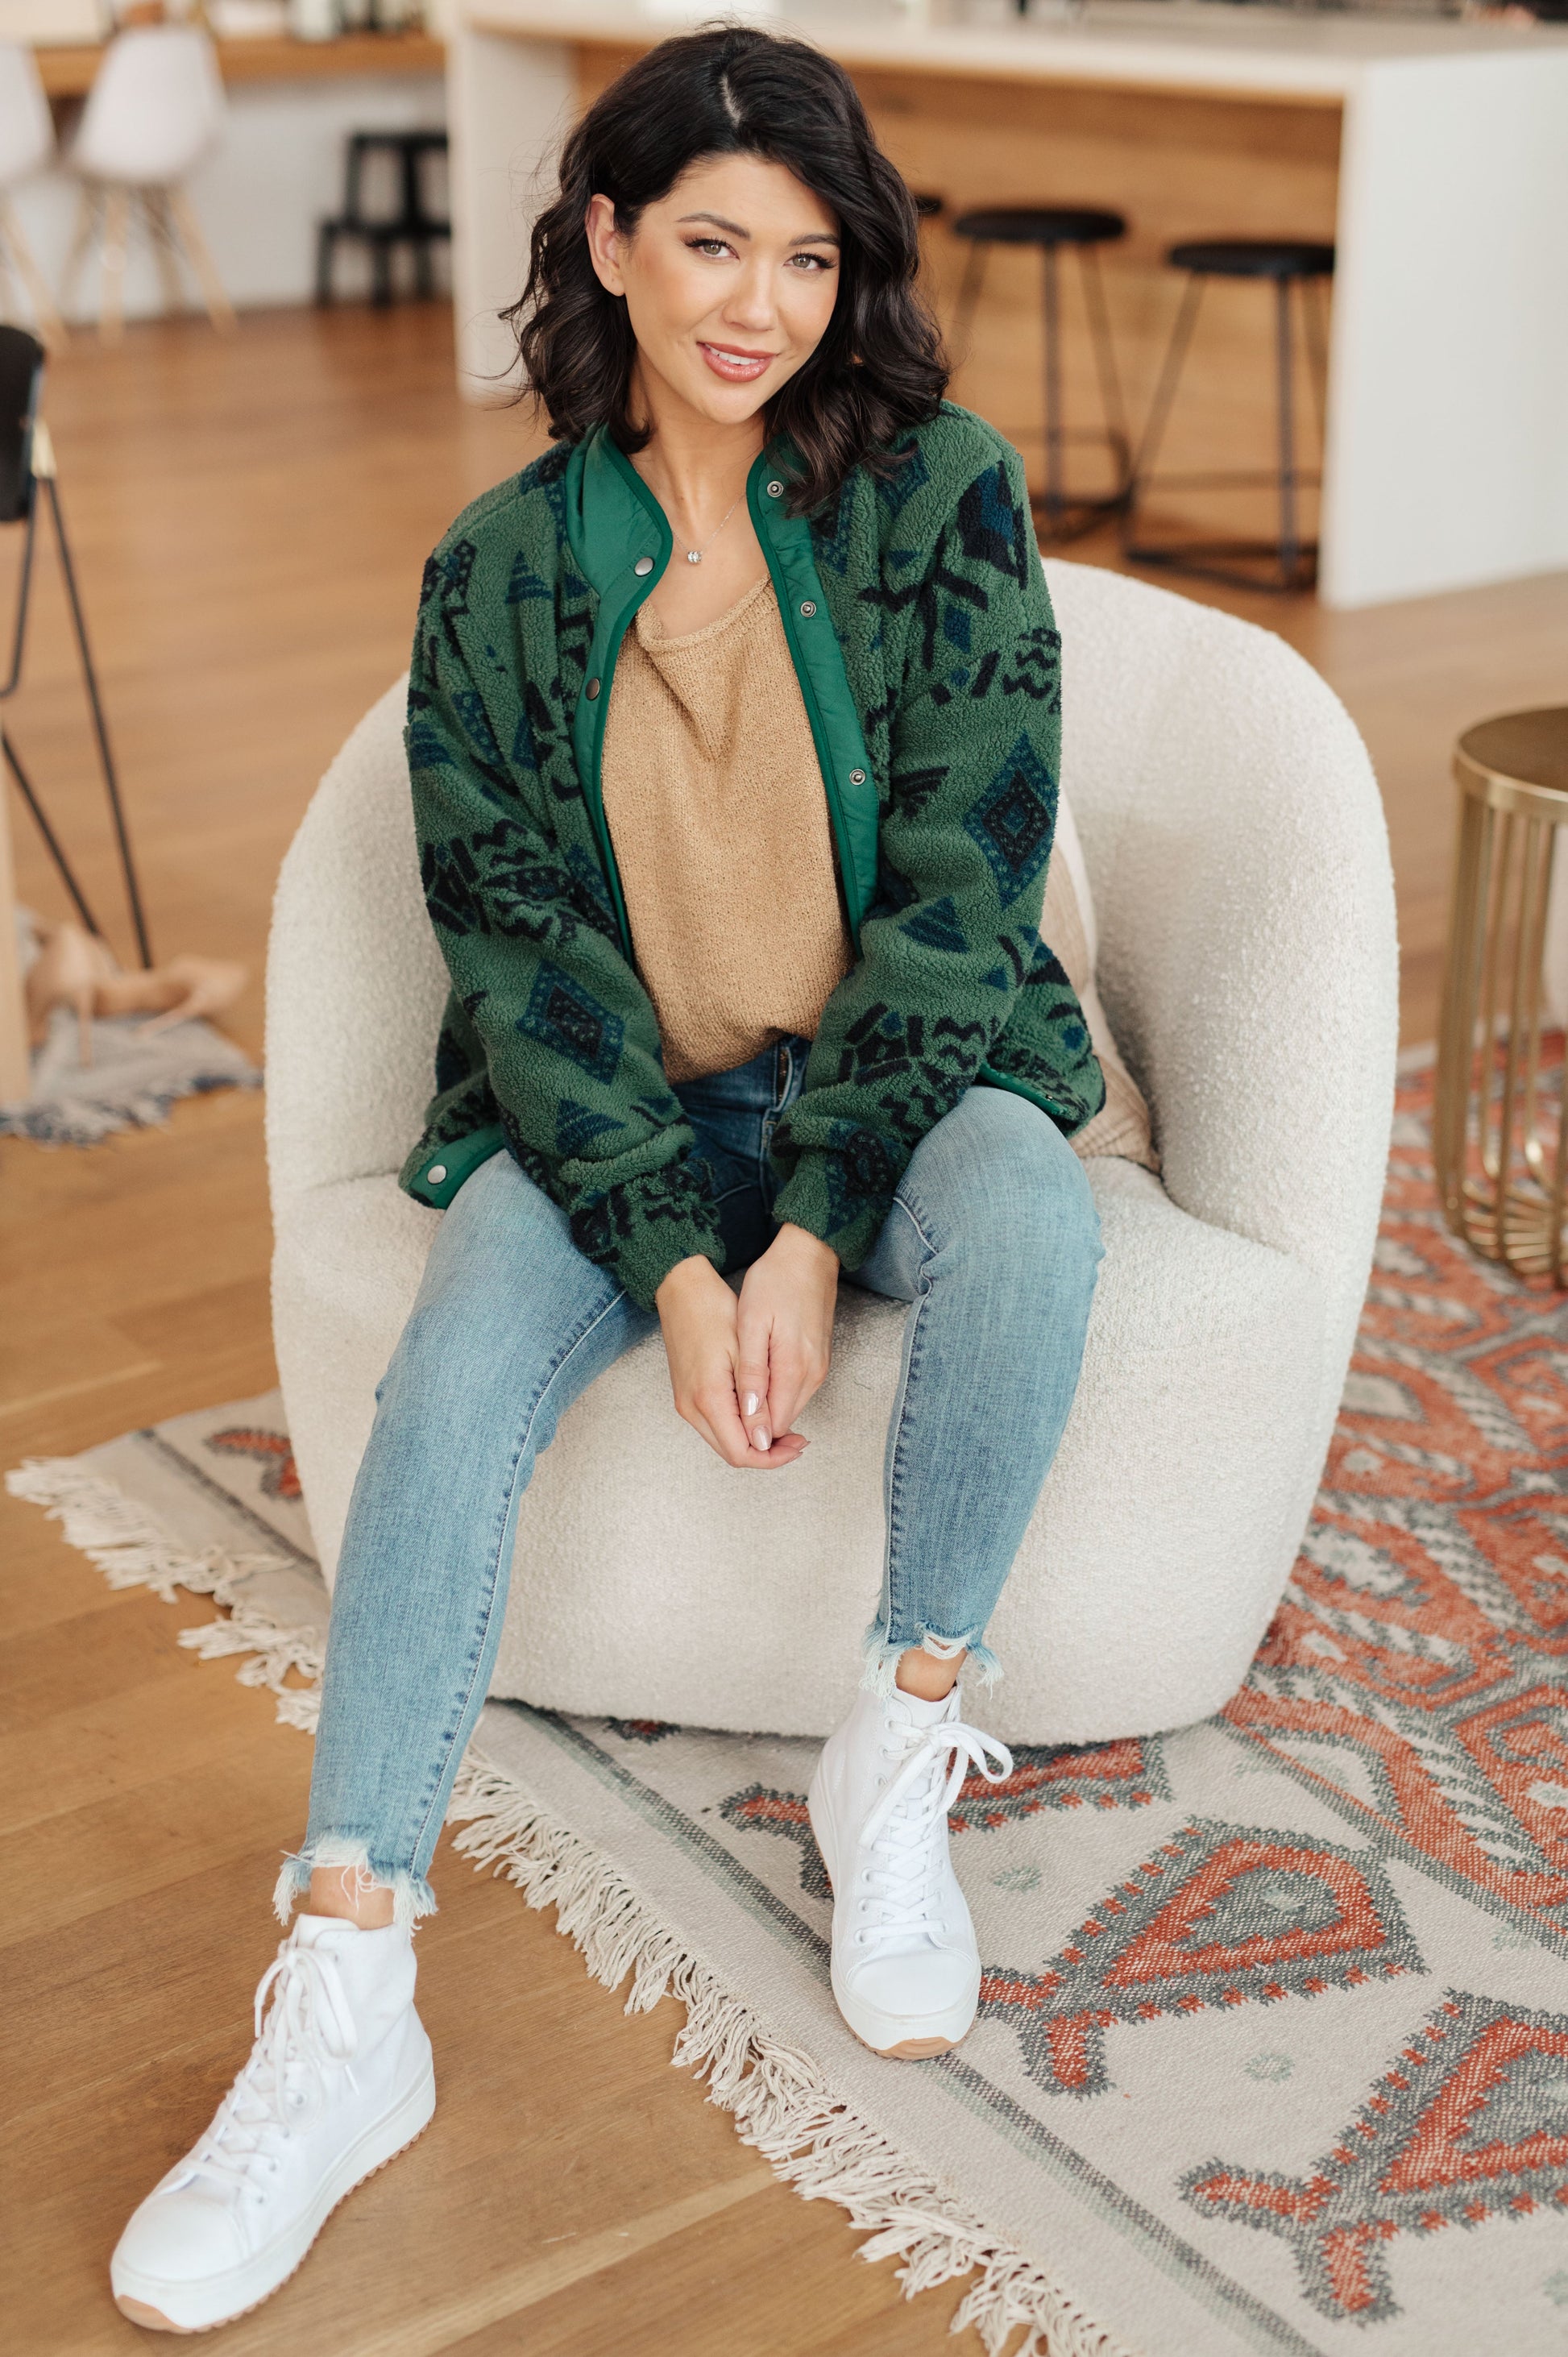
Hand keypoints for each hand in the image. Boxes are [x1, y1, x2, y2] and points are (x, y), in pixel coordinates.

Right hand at [655, 1254, 808, 1470]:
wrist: (682, 1290)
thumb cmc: (714, 1311)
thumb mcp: (743, 1353)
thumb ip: (755, 1400)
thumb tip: (767, 1439)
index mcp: (707, 1398)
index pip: (741, 1452)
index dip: (772, 1457)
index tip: (798, 1445)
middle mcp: (691, 1408)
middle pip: (732, 1453)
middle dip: (767, 1452)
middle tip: (797, 1439)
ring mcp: (685, 1403)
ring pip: (724, 1441)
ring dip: (755, 1440)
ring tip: (784, 1426)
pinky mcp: (686, 1396)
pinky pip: (716, 1425)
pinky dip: (741, 1427)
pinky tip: (760, 1412)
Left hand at [735, 1222, 837, 1453]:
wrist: (809, 1254)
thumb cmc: (775, 1281)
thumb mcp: (753, 1324)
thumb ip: (753, 1374)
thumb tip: (753, 1420)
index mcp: (794, 1370)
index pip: (772, 1427)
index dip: (748, 1438)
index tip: (721, 1426)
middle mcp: (812, 1376)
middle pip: (782, 1424)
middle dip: (754, 1429)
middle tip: (721, 1412)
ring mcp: (818, 1368)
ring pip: (788, 1409)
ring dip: (763, 1412)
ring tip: (733, 1396)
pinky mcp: (819, 1360)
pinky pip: (795, 1392)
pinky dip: (773, 1396)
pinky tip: (752, 1380)